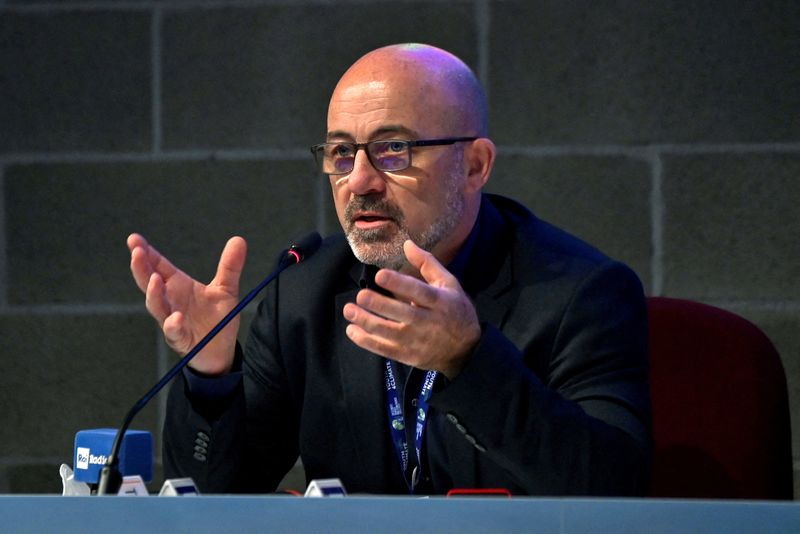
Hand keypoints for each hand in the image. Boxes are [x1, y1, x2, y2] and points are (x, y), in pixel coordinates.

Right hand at [127, 233, 246, 375]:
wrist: (221, 350)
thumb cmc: (217, 319)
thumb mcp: (226, 289)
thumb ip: (230, 266)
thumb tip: (239, 239)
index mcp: (178, 286)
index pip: (158, 266)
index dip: (145, 252)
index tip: (134, 238)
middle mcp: (170, 301)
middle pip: (149, 282)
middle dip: (141, 268)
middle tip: (136, 252)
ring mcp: (171, 320)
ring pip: (157, 306)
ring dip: (154, 293)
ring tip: (154, 279)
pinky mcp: (180, 339)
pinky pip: (173, 332)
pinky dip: (173, 325)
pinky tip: (177, 318)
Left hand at [343, 240, 480, 378]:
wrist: (466, 350)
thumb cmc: (455, 310)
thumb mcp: (449, 284)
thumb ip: (427, 264)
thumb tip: (407, 244)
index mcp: (440, 301)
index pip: (419, 292)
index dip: (399, 284)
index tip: (379, 275)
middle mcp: (429, 322)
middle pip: (403, 314)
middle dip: (379, 305)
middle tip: (360, 295)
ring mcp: (418, 341)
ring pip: (390, 334)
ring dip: (367, 322)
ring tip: (349, 310)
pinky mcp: (410, 356)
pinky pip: (385, 350)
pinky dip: (367, 342)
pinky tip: (352, 330)